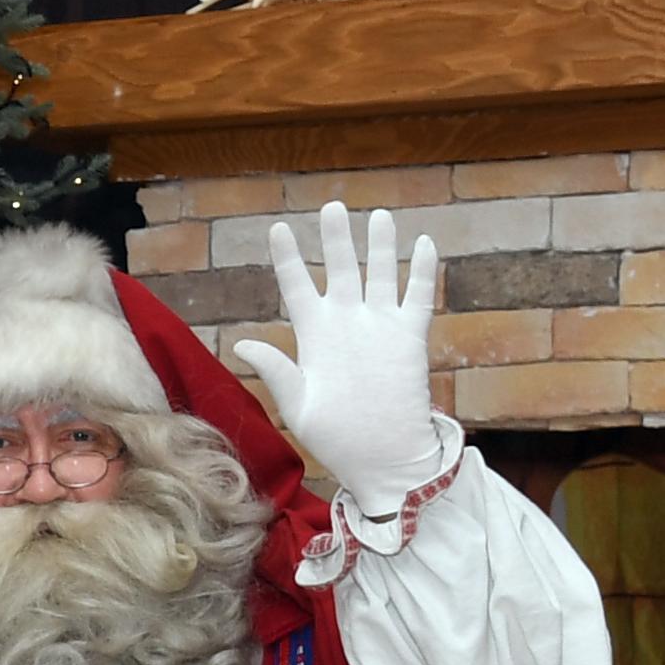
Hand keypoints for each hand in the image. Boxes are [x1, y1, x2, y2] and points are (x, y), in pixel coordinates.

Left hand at [230, 202, 446, 515]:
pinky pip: (418, 297)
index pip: (297, 287)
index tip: (279, 229)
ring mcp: (379, 327)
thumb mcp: (298, 405)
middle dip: (337, 238)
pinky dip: (421, 271)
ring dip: (380, 246)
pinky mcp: (409, 338)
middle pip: (340, 269)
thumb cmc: (335, 438)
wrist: (382, 459)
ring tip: (379, 215)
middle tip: (333, 205)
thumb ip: (276, 370)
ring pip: (380, 275)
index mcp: (314, 336)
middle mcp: (346, 324)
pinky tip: (423, 243)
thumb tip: (242, 342)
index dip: (289, 259)